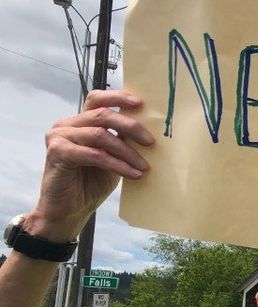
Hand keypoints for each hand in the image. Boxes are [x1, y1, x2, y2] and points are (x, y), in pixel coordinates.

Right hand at [27, 90, 153, 239]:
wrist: (70, 209)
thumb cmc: (91, 183)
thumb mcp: (113, 157)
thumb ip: (122, 140)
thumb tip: (149, 130)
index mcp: (80, 122)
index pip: (97, 99)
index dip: (118, 97)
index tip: (141, 103)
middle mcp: (66, 125)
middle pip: (103, 115)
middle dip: (131, 127)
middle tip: (151, 143)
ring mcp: (59, 137)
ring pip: (100, 135)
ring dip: (127, 152)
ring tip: (144, 166)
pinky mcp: (57, 153)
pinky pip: (95, 154)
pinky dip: (117, 164)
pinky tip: (133, 174)